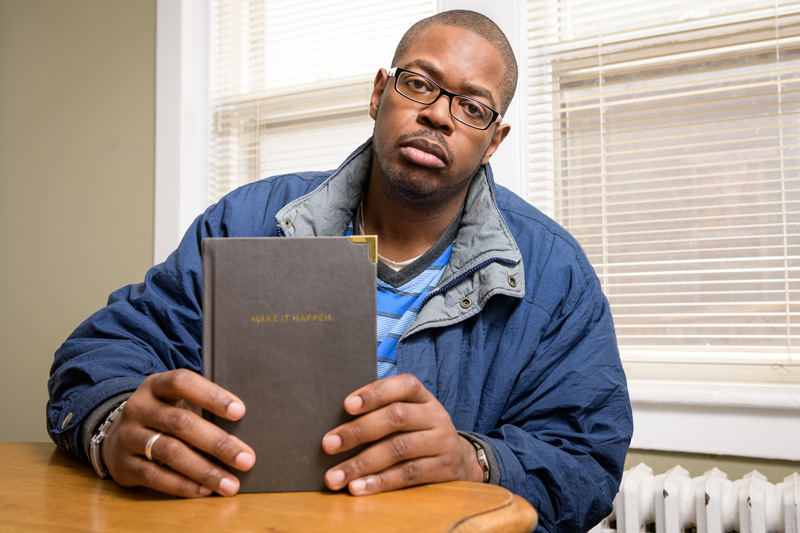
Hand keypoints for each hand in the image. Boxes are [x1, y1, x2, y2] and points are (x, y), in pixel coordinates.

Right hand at [100, 369, 255, 497]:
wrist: (115, 436)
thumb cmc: (161, 416)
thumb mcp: (174, 402)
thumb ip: (200, 409)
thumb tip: (241, 432)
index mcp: (156, 386)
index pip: (182, 382)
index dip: (211, 395)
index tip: (240, 412)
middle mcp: (138, 408)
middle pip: (180, 423)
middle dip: (218, 443)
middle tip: (246, 459)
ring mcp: (127, 436)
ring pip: (169, 452)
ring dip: (204, 470)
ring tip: (230, 483)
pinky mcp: (122, 465)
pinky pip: (155, 476)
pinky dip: (183, 485)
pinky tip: (205, 490)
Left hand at [321, 373, 483, 495]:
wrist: (460, 460)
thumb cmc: (418, 433)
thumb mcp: (409, 415)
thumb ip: (381, 413)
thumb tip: (335, 423)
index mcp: (423, 397)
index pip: (403, 385)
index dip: (375, 393)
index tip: (346, 405)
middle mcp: (436, 416)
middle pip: (397, 417)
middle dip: (358, 431)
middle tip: (328, 444)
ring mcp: (443, 442)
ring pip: (399, 448)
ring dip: (362, 463)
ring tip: (335, 476)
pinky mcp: (444, 469)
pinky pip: (408, 475)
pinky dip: (380, 482)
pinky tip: (358, 488)